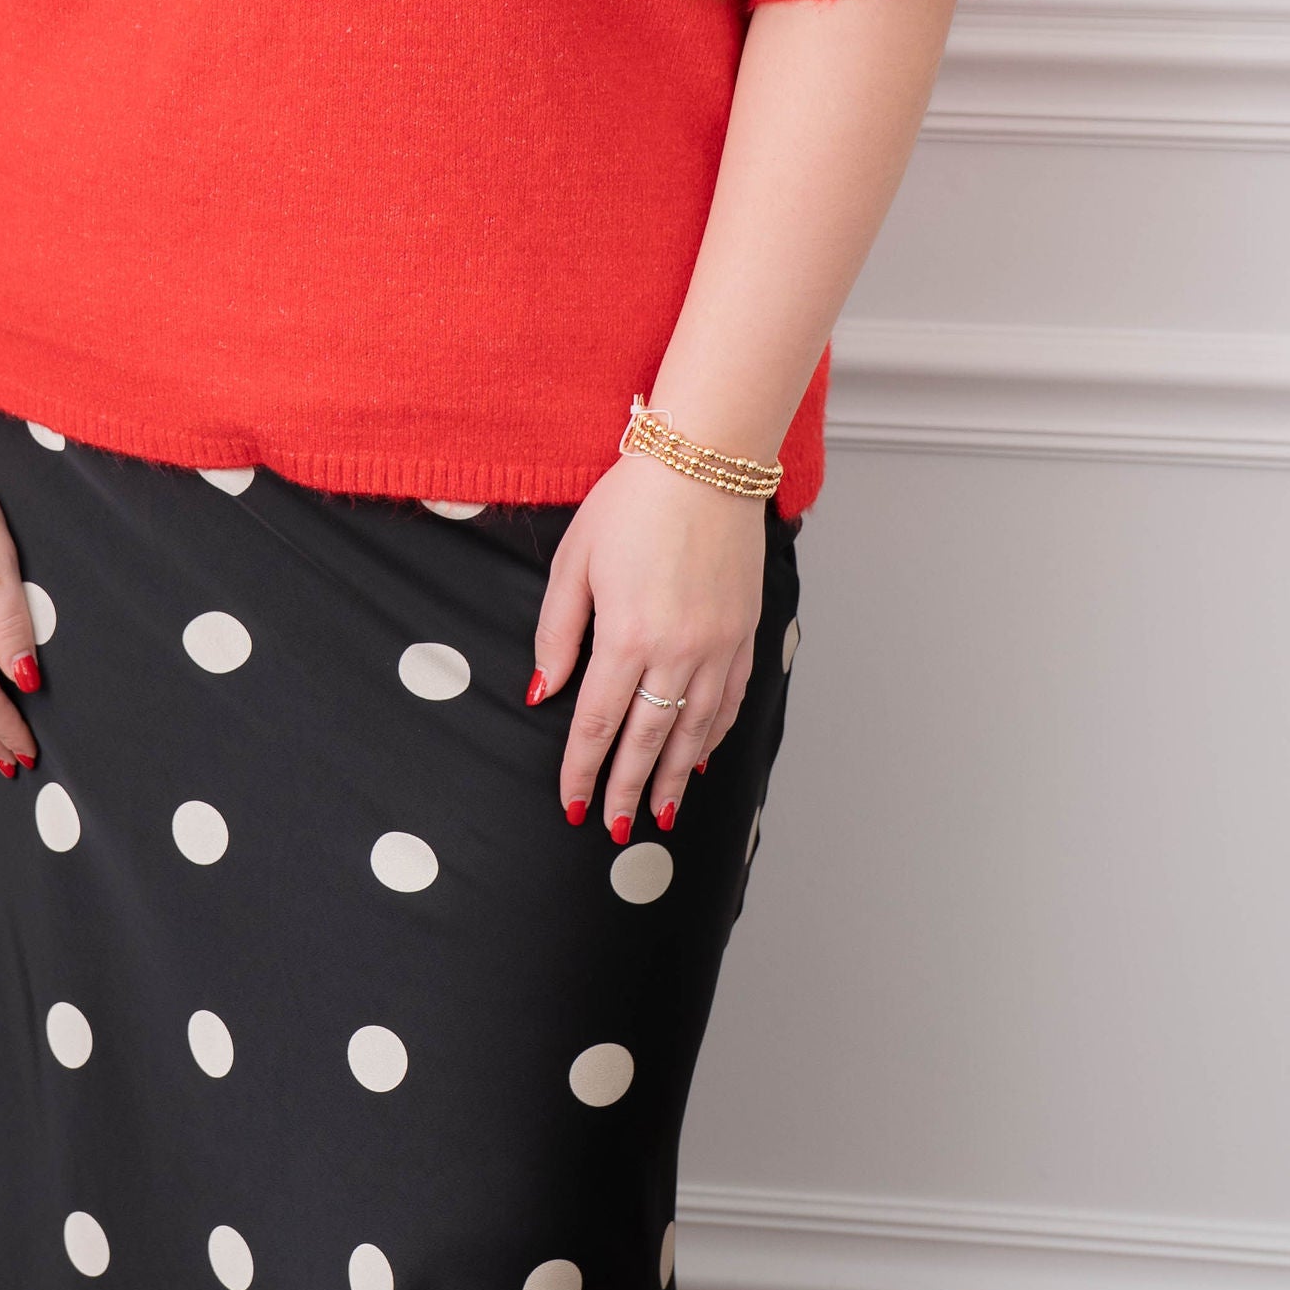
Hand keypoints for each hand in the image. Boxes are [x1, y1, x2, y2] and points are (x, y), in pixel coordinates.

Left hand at [529, 450, 766, 836]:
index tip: (573, 806)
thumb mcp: (574, 561)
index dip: (582, 770)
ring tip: (660, 814)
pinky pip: (731, 700)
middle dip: (627, 789)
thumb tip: (542, 693)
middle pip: (647, 739)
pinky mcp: (748, 632)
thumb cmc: (631, 503)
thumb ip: (557, 633)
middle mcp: (679, 651)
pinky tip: (699, 756)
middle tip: (614, 829)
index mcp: (627, 636)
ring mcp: (720, 644)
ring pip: (696, 729)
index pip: (597, 723)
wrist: (705, 460)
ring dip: (674, 776)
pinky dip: (714, 735)